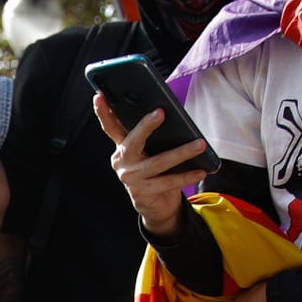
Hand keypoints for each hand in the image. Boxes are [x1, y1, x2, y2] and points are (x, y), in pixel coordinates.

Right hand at [93, 92, 209, 234]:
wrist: (154, 205)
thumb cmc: (155, 171)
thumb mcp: (149, 152)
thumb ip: (151, 136)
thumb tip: (169, 115)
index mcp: (122, 148)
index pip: (111, 127)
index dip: (103, 112)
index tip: (100, 96)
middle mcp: (122, 162)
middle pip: (133, 140)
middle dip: (146, 125)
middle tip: (161, 112)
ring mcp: (131, 178)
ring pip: (158, 162)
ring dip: (181, 153)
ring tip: (199, 144)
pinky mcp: (143, 193)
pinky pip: (168, 181)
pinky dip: (187, 176)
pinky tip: (201, 170)